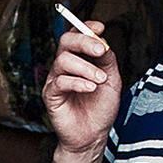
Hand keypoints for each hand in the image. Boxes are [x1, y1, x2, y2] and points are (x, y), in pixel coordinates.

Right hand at [42, 19, 121, 157]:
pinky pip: (59, 82)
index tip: (100, 28)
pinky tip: (90, 88)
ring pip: (63, 60)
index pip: (77, 35)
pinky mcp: (51, 95)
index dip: (86, 27)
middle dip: (84, 42)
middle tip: (100, 50)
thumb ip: (107, 60)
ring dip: (85, 67)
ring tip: (100, 80)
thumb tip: (103, 42)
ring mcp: (56, 79)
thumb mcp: (112, 80)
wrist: (93, 135)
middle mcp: (65, 66)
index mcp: (79, 59)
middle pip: (66, 41)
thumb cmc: (100, 108)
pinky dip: (77, 82)